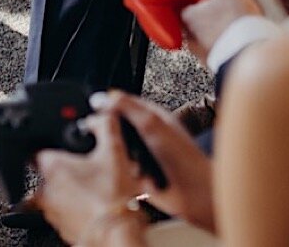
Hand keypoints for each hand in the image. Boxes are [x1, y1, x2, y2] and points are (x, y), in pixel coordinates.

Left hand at [34, 113, 148, 246]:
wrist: (118, 236)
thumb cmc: (113, 199)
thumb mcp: (114, 152)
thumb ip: (106, 126)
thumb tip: (104, 112)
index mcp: (52, 167)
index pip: (35, 148)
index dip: (46, 143)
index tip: (60, 145)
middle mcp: (45, 190)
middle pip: (45, 172)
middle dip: (62, 168)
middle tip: (83, 167)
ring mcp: (52, 213)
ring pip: (53, 194)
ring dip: (67, 190)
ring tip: (91, 187)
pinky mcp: (62, 229)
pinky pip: (64, 213)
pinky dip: (74, 208)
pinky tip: (93, 205)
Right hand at [94, 91, 216, 229]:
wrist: (194, 193)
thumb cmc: (183, 157)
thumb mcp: (152, 124)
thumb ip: (126, 107)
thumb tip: (102, 97)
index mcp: (153, 116)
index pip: (124, 103)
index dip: (108, 104)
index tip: (94, 108)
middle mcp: (147, 134)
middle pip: (117, 126)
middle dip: (110, 131)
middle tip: (105, 135)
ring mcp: (143, 155)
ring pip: (116, 148)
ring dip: (118, 154)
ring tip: (129, 159)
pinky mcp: (139, 175)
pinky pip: (120, 169)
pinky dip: (123, 171)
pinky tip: (131, 173)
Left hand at [178, 0, 261, 62]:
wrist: (254, 56)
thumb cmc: (237, 25)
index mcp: (187, 17)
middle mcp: (191, 37)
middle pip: (198, 16)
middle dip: (212, 7)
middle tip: (227, 0)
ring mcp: (204, 52)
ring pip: (210, 32)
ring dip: (221, 23)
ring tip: (238, 16)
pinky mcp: (219, 62)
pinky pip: (221, 45)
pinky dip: (229, 38)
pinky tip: (241, 32)